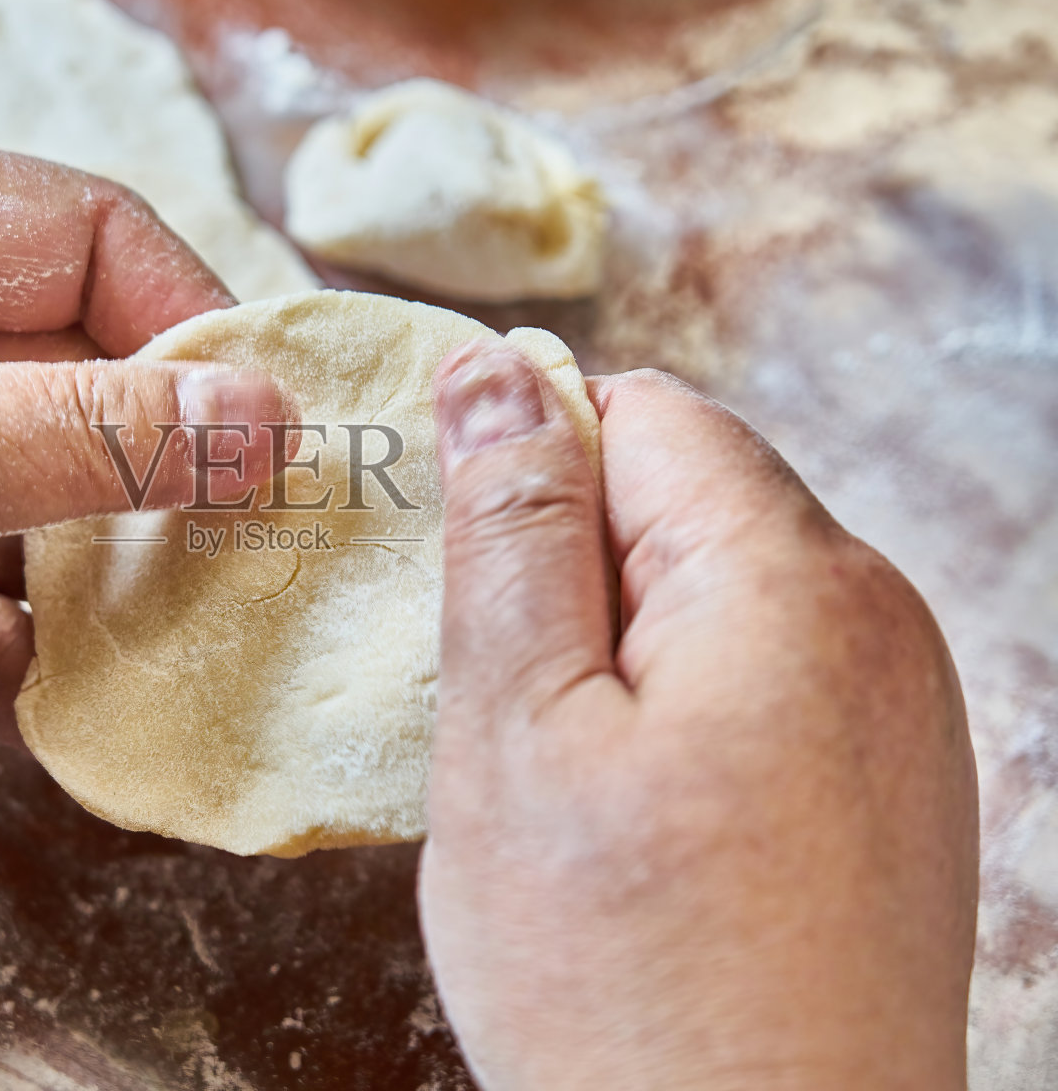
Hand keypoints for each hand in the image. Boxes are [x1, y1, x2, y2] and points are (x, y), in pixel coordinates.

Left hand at [0, 149, 288, 849]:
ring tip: (168, 636)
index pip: (77, 240)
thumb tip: (262, 416)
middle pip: (74, 386)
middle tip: (253, 548)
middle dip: (155, 472)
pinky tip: (44, 700)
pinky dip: (16, 665)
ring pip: (43, 516)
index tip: (271, 422)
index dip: (185, 320)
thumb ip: (70, 439)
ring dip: (96, 582)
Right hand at [420, 340, 977, 1088]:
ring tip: (569, 784)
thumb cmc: (625, 990)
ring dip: (618, 651)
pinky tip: (636, 824)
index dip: (532, 462)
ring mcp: (899, 710)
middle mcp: (878, 624)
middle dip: (573, 570)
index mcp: (790, 583)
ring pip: (715, 596)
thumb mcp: (519, 735)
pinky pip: (761, 681)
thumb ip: (513, 534)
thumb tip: (498, 374)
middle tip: (511, 710)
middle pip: (688, 500)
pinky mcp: (889, 784)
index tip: (465, 568)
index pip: (646, 413)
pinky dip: (677, 713)